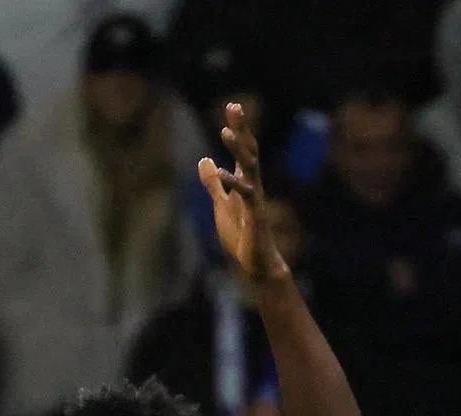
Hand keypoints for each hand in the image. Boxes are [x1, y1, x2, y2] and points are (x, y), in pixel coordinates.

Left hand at [197, 103, 288, 285]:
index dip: (238, 129)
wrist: (256, 263)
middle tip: (234, 106)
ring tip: (227, 131)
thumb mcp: (221, 205)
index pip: (243, 149)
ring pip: (251, 167)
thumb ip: (214, 183)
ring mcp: (256, 199)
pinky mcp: (256, 215)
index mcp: (245, 182)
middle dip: (242, 129)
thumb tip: (204, 160)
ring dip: (239, 149)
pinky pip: (245, 194)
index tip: (232, 106)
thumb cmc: (241, 235)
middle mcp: (253, 185)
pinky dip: (233, 182)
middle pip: (249, 151)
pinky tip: (220, 171)